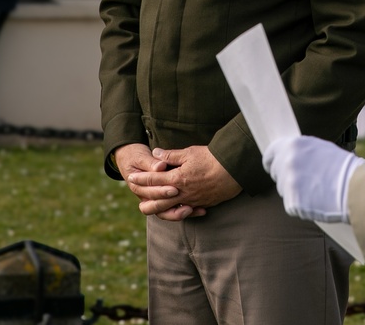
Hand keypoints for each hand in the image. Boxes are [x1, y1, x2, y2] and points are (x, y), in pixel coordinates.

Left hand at [126, 145, 241, 220]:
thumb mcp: (190, 152)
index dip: (141, 178)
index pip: (153, 180)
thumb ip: (171, 156)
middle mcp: (181, 194)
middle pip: (156, 202)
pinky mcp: (202, 204)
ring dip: (157, 208)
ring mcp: (191, 201)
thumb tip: (155, 153)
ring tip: (149, 205)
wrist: (234, 170)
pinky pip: (185, 212)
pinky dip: (176, 212)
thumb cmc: (212, 158)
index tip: (131, 176)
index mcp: (177, 179)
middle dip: (144, 198)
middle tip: (137, 194)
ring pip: (168, 211)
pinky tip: (174, 209)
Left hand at [262, 135, 364, 222]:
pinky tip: (316, 201)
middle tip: (304, 182)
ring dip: (295, 192)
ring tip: (316, 190)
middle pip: (277, 173)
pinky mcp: (292, 202)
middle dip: (286, 178)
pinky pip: (292, 205)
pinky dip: (301, 206)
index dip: (271, 162)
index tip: (271, 167)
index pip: (270, 153)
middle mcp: (287, 162)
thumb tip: (291, 157)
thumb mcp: (320, 149)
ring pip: (284, 190)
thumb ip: (301, 152)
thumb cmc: (342, 167)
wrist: (354, 188)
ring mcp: (288, 183)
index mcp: (294, 144)